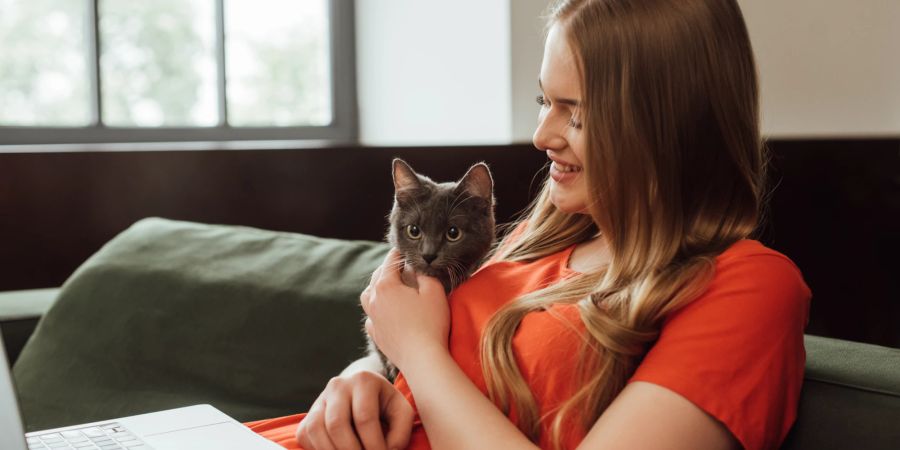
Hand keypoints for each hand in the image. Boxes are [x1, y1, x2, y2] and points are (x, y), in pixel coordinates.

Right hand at [295, 370, 414, 449]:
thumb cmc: (385, 405)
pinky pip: (306, 435)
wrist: (362, 392)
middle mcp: (338, 386)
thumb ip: (400, 433)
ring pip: (317, 430)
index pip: (365, 418)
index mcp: (364, 381)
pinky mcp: (308, 415)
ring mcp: (320, 399)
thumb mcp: (401, 412)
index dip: (374, 445)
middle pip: (337, 424)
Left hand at [361, 249, 449, 369]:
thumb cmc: (431, 323)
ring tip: (388, 287)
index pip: (390, 262)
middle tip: (400, 265)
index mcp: (386, 285)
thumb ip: (424, 274)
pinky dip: (376, 309)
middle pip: (377, 277)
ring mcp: (372, 319)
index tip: (404, 248)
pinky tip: (385, 312)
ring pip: (368, 296)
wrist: (422, 358)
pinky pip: (371, 316)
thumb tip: (416, 268)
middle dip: (388, 268)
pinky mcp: (376, 335)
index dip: (399, 253)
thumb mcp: (434, 291)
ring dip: (377, 288)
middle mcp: (374, 300)